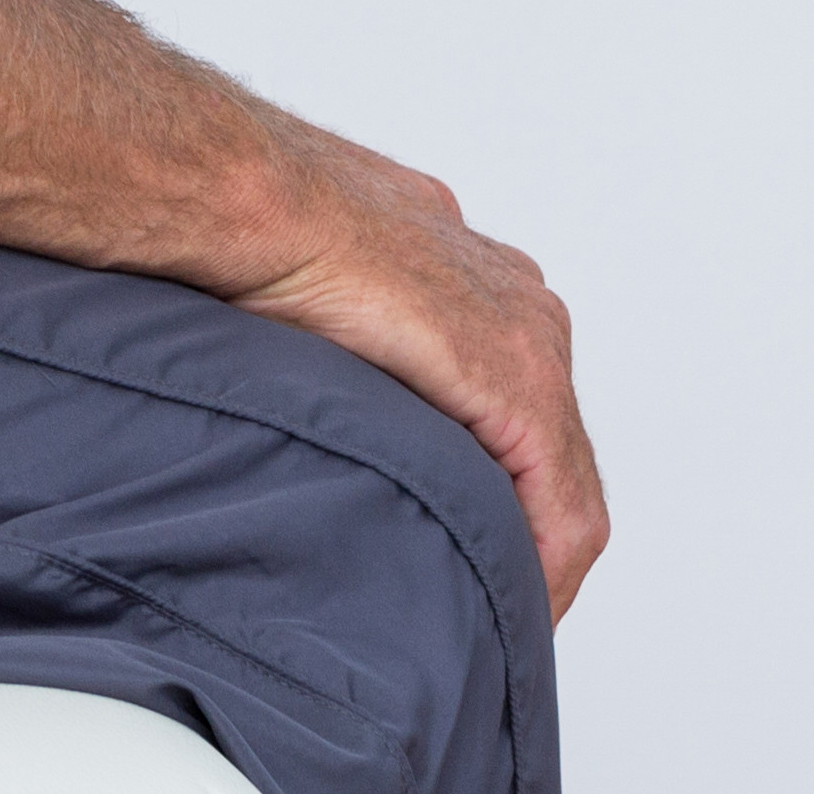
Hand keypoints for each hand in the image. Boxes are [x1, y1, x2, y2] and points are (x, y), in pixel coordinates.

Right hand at [207, 104, 609, 617]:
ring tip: (496, 617)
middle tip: (485, 598)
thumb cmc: (251, 230)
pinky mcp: (520, 382)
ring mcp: (530, 337)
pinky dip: (543, 567)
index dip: (504, 487)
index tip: (463, 544)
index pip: (520, 406)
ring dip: (537, 556)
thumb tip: (315, 377)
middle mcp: (518, 302)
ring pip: (567, 482)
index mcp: (471, 275)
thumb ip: (346, 337)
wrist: (246, 197)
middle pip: (552, 446)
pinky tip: (511, 607)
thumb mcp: (318, 292)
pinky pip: (563, 507)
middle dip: (525, 526)